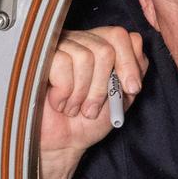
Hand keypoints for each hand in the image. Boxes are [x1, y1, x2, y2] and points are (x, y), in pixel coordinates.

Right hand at [41, 26, 147, 155]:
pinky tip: (59, 102)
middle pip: (105, 49)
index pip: (120, 35)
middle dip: (102, 87)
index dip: (129, 63)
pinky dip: (64, 91)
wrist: (64, 142)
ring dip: (82, 93)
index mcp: (100, 47)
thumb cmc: (89, 120)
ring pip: (84, 57)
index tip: (131, 89)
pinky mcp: (40, 57)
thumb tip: (137, 43)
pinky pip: (62, 63)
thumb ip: (134, 71)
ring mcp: (59, 47)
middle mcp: (80, 42)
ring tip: (75, 107)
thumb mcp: (122, 97)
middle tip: (92, 108)